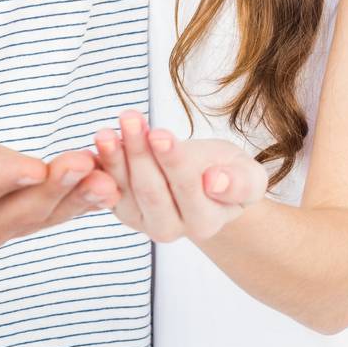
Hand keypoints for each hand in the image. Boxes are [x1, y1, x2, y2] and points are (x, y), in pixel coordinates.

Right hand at [0, 120, 119, 247]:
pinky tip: (112, 183)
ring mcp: (2, 227)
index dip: (6, 179)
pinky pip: (58, 210)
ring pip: (45, 214)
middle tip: (86, 165)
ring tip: (109, 179)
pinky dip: (85, 198)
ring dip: (79, 198)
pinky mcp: (24, 217)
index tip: (35, 168)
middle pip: (20, 209)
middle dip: (55, 188)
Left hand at [92, 110, 266, 241]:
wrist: (206, 182)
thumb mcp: (248, 175)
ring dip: (114, 156)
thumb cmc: (229, 172)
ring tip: (106, 129)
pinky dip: (102, 164)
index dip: (173, 161)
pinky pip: (109, 188)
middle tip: (130, 117)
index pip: (188, 189)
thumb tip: (215, 182)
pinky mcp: (124, 210)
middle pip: (152, 190)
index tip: (160, 134)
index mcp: (207, 222)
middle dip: (139, 151)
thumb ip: (239, 183)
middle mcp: (173, 229)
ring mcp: (144, 222)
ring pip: (126, 189)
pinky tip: (99, 142)